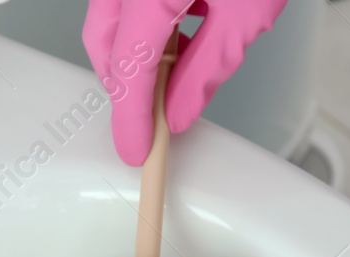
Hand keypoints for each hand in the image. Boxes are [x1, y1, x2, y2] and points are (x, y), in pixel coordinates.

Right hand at [83, 0, 287, 165]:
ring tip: (173, 65)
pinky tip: (176, 25)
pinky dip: (141, 17)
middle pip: (104, 40)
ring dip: (133, 49)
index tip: (137, 149)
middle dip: (125, 83)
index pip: (128, 69)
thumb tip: (178, 110)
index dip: (130, 118)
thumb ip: (206, 67)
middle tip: (153, 115)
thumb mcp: (246, 11)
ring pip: (108, 15)